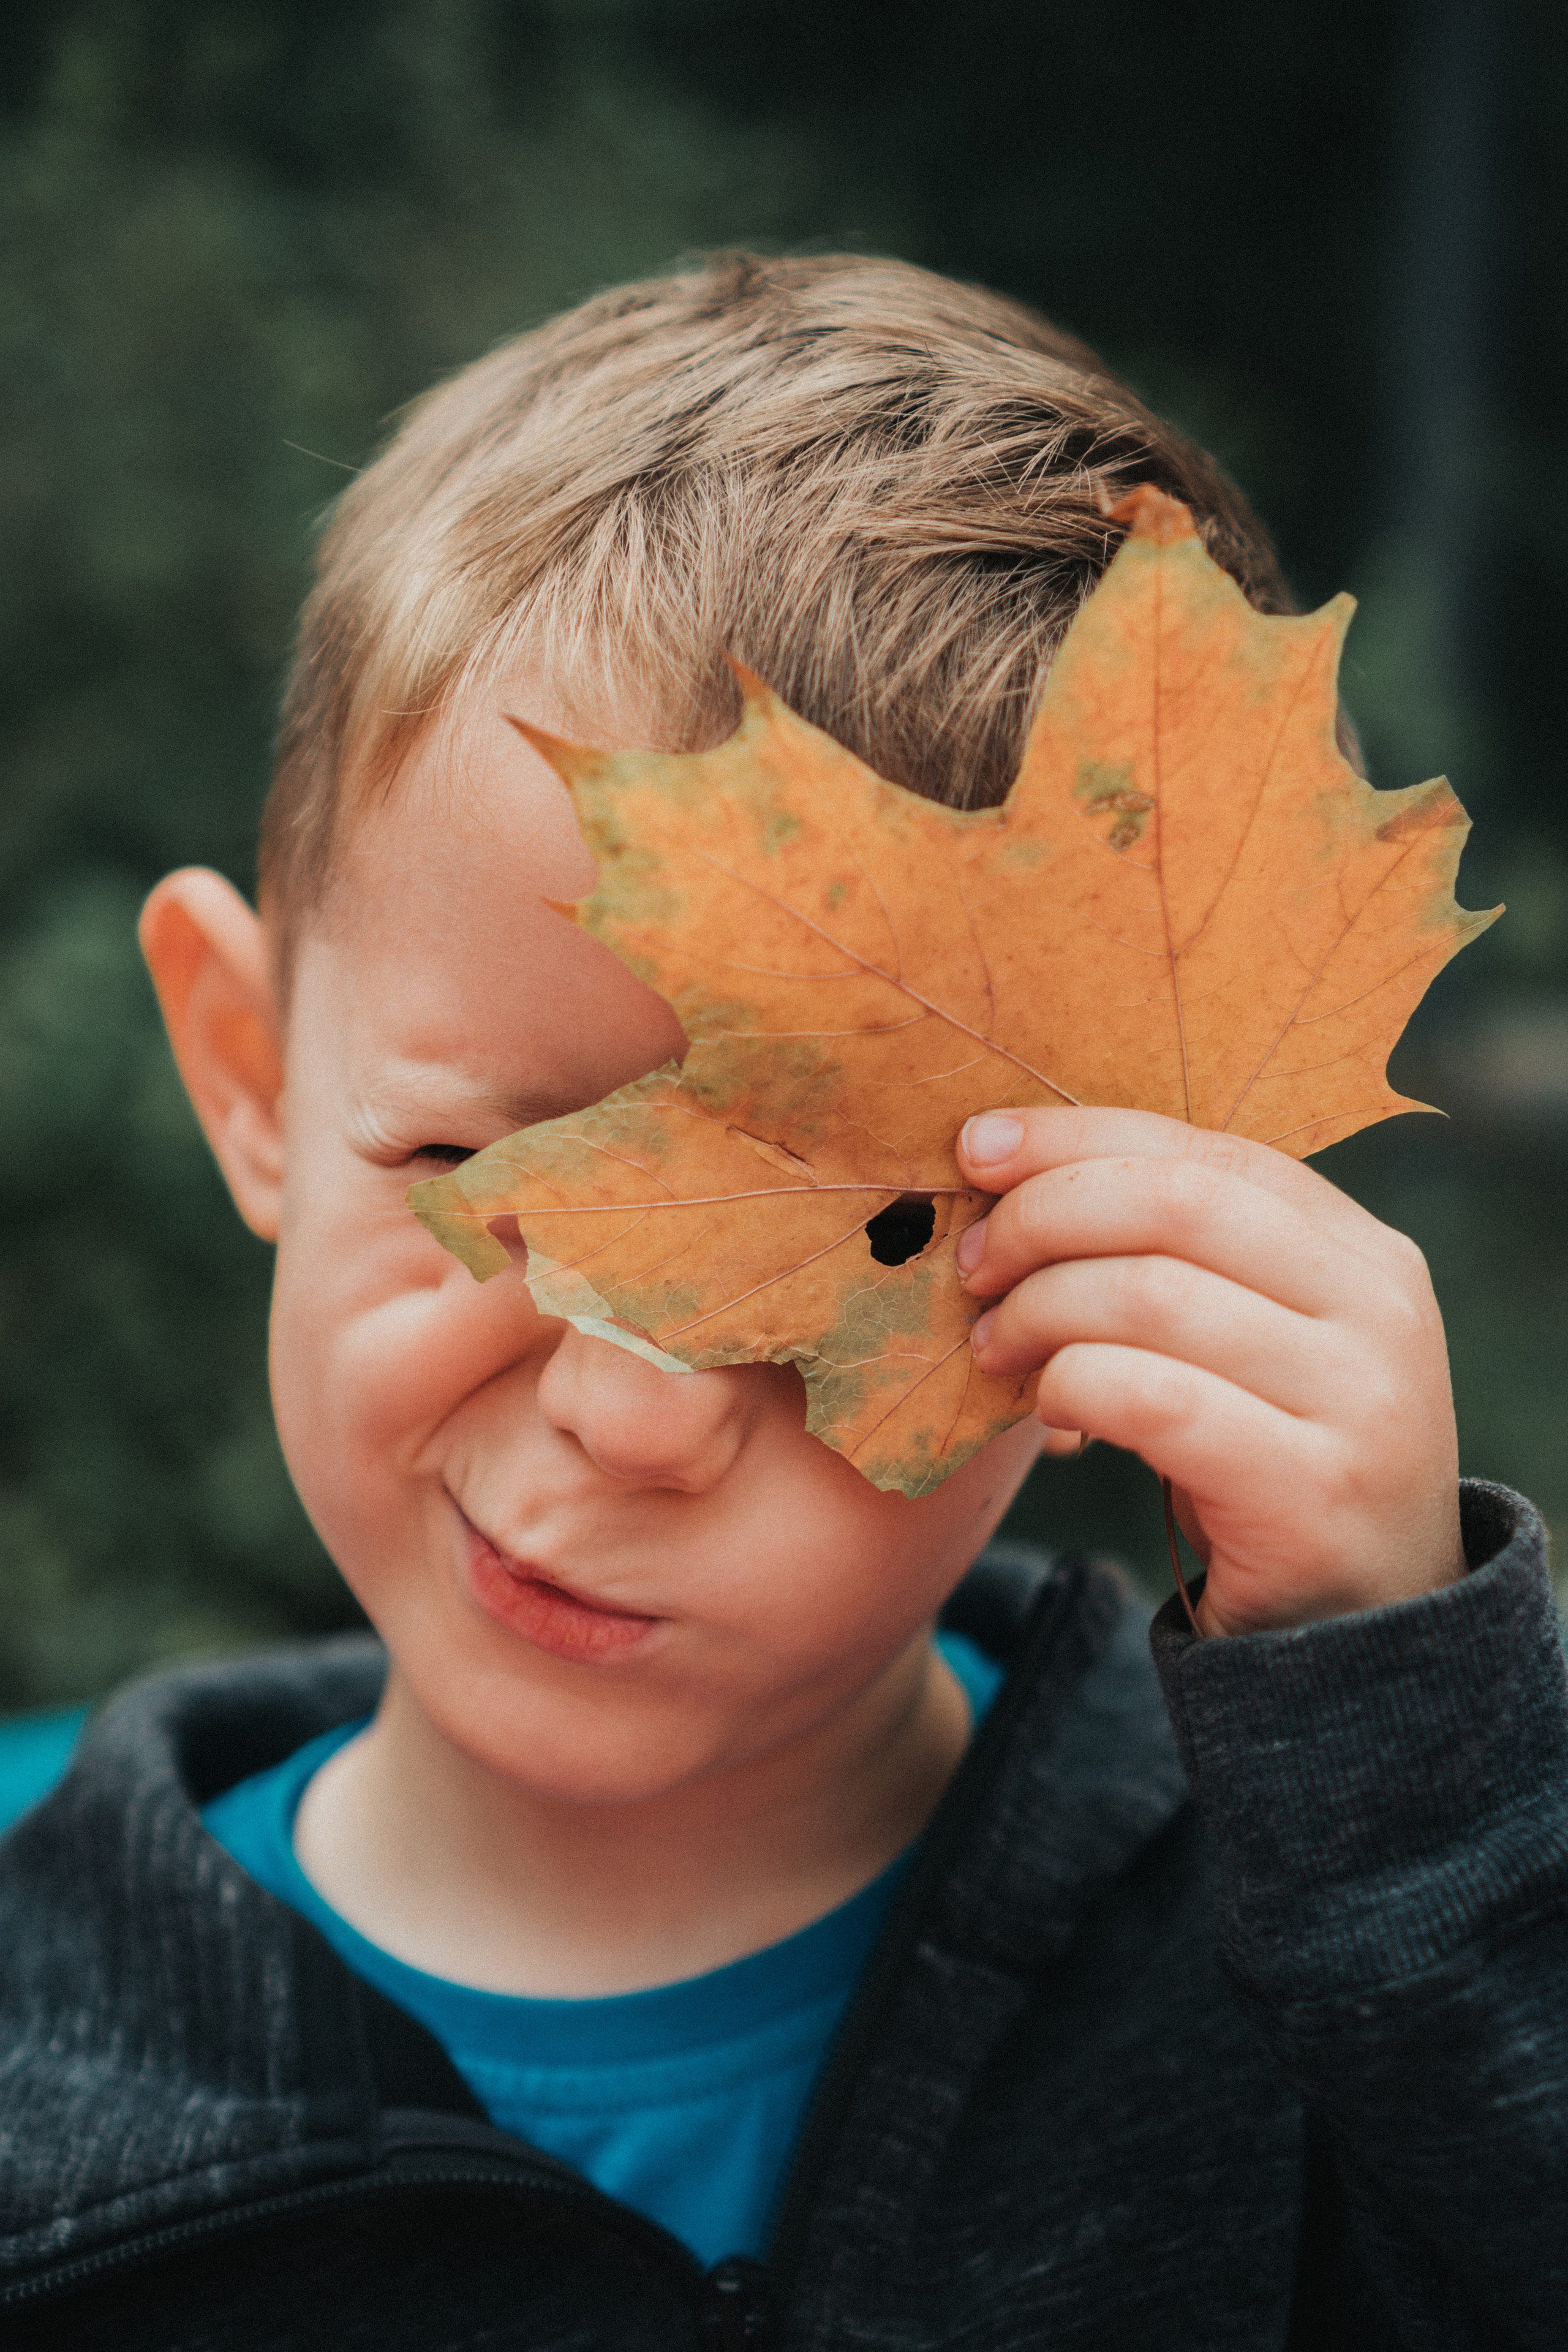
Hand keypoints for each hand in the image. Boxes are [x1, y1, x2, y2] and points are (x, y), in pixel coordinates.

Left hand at [955, 1107, 1465, 1636]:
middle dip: (1046, 1217)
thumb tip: (1012, 1176)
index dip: (1078, 1139)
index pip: (1205, 1150)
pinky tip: (1048, 1406)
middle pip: (1174, 1203)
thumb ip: (1177, 1262)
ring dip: (1041, 1310)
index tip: (976, 1150)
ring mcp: (1357, 1399)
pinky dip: (1076, 1386)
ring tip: (993, 1346)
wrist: (1360, 1634)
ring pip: (1151, 1296)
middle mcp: (1376, 1309)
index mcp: (1361, 1251)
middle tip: (975, 1264)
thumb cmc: (1269, 1464)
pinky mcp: (1312, 1488)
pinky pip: (1156, 1400)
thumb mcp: (1251, 1344)